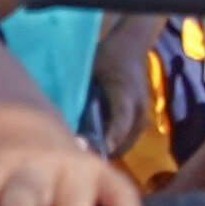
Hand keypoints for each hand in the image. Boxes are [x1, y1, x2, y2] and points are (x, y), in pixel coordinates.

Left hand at [85, 10, 159, 158]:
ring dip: (105, 151)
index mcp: (126, 94)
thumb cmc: (108, 57)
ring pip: (123, 146)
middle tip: (76, 157)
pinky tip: (92, 144)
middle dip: (101, 152)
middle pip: (122, 142)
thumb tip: (62, 120)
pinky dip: (110, 145)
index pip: (120, 120)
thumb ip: (81, 94)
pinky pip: (124, 141)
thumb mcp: (90, 71)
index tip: (101, 151)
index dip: (111, 137)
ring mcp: (141, 118)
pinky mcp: (139, 122)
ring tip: (82, 153)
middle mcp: (138, 110)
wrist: (131, 48)